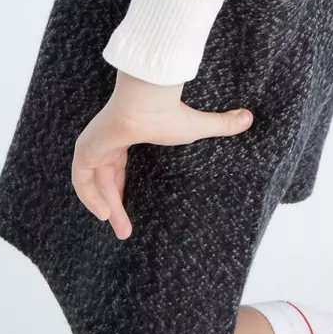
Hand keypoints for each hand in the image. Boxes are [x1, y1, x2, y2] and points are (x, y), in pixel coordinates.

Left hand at [71, 70, 253, 239]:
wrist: (147, 102)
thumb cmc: (169, 113)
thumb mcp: (197, 127)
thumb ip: (219, 125)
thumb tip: (250, 117)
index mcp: (126, 134)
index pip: (118, 167)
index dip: (122, 190)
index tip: (129, 212)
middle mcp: (107, 140)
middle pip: (106, 180)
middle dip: (115, 206)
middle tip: (125, 231)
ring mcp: (94, 144)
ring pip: (94, 183)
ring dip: (105, 207)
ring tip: (120, 228)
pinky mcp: (87, 149)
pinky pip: (82, 180)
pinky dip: (90, 198)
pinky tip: (104, 215)